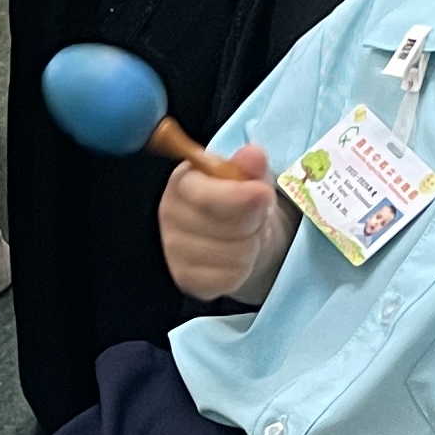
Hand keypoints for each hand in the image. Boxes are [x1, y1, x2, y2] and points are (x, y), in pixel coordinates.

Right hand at [158, 143, 281, 299]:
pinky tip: (238, 255)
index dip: (241, 198)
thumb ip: (251, 164)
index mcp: (183, 182)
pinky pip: (231, 278)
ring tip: (247, 234)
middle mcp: (170, 215)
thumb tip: (253, 155)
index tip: (264, 194)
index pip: (206, 197)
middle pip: (226, 230)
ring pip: (233, 256)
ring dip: (251, 246)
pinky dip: (244, 268)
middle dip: (253, 222)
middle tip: (256, 215)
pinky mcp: (186, 279)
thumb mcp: (249, 175)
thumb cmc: (239, 198)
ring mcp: (174, 251)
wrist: (234, 232)